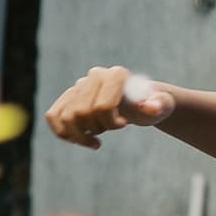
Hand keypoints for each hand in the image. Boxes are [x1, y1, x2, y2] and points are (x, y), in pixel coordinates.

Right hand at [46, 64, 172, 147]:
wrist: (140, 103)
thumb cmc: (152, 105)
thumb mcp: (162, 106)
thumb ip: (160, 105)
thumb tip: (152, 107)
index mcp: (117, 75)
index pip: (102, 106)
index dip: (111, 123)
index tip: (123, 125)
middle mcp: (95, 75)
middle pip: (81, 113)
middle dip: (96, 128)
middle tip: (112, 128)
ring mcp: (80, 86)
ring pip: (65, 117)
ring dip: (79, 135)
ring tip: (96, 138)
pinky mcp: (68, 97)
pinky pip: (53, 116)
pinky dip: (63, 133)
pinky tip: (80, 140)